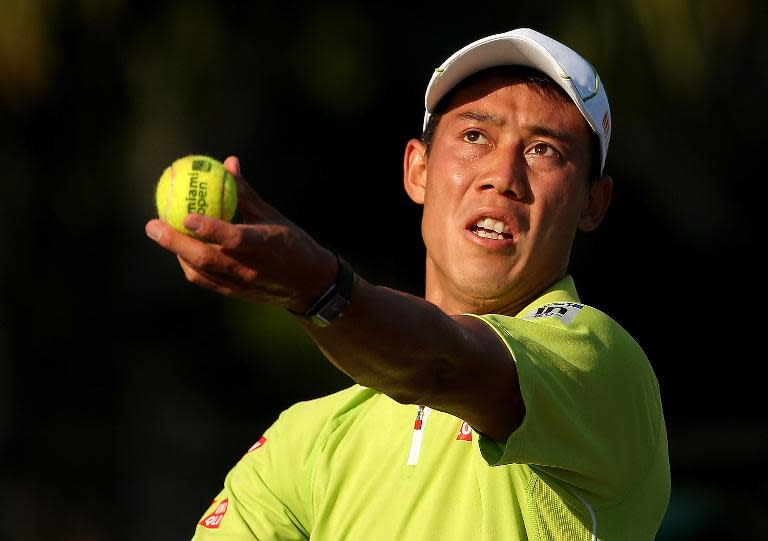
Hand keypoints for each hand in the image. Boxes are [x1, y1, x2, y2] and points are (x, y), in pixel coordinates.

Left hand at [145, 156, 337, 311]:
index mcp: (265, 245)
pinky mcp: (235, 294)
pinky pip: (205, 279)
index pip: (233, 238)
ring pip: (200, 271)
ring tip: (159, 232)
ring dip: (177, 252)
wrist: (308, 284)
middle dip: (175, 242)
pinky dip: (188, 264)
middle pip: (206, 258)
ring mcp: (241, 285)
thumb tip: (227, 163)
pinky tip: (179, 249)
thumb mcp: (272, 215)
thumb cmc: (291, 242)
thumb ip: (246, 193)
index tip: (186, 215)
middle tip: (152, 224)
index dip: (208, 228)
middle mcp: (251, 268)